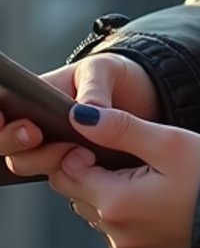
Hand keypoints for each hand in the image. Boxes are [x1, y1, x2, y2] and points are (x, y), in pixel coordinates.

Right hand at [1, 52, 161, 180]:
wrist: (139, 98)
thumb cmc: (113, 76)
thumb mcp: (104, 70)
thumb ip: (94, 87)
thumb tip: (87, 112)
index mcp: (34, 97)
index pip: (3, 111)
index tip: (5, 119)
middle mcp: (35, 126)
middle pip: (9, 145)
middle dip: (16, 142)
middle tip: (35, 134)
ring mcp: (50, 149)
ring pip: (29, 165)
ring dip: (45, 160)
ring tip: (73, 147)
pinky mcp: (69, 168)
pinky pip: (58, 177)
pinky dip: (66, 174)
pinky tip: (83, 165)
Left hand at [48, 103, 199, 247]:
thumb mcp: (167, 141)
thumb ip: (120, 128)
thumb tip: (81, 116)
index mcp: (116, 203)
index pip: (66, 173)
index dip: (78, 148)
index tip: (103, 134)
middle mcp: (115, 232)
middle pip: (77, 193)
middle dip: (90, 167)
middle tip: (126, 148)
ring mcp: (127, 246)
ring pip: (95, 209)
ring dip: (107, 187)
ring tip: (143, 168)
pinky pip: (116, 224)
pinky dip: (124, 204)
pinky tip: (151, 189)